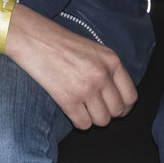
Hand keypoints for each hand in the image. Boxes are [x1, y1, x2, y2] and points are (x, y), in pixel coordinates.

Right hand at [0, 3, 136, 128]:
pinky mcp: (68, 99)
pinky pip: (83, 124)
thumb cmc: (60, 42)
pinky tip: (71, 110)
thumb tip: (116, 95)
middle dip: (107, 113)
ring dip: (92, 118)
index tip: (116, 109)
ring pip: (102, 121)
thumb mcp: (93, 50)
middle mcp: (102, 75)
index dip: (124, 107)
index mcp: (111, 61)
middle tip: (95, 108)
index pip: (131, 96)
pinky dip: (78, 121)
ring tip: (82, 108)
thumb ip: (108, 69)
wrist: (33, 38)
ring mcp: (86, 88)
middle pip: (117, 111)